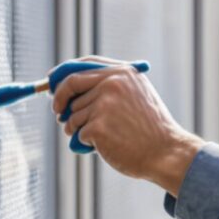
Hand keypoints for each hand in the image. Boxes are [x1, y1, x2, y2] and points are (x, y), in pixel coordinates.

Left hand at [49, 56, 202, 193]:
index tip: (52, 84)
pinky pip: (78, 134)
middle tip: (58, 113)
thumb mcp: (137, 95)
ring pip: (73, 115)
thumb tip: (74, 87)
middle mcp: (112, 85)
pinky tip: (107, 146)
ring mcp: (104, 105)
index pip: (82, 66)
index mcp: (122, 73)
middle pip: (70, 88)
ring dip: (77, 128)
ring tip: (101, 137)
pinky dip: (86, 143)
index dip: (63, 75)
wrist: (166, 152)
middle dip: (61, 102)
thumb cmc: (151, 128)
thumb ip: (112, 85)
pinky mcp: (97, 127)